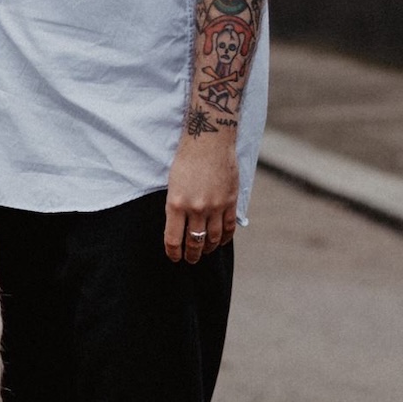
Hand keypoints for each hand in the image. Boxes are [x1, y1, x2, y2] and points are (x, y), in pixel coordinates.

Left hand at [164, 132, 238, 263]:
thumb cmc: (186, 159)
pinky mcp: (230, 201)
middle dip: (191, 255)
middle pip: (194, 242)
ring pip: (212, 238)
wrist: (209, 141)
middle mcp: (196, 208)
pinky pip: (228, 228)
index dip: (173, 253)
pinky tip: (220, 242)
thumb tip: (178, 227)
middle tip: (190, 260)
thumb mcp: (172, 184)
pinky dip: (224, 238)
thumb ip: (176, 207)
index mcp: (176, 204)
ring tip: (203, 252)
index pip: (173, 239)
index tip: (174, 257)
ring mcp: (215, 206)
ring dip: (207, 249)